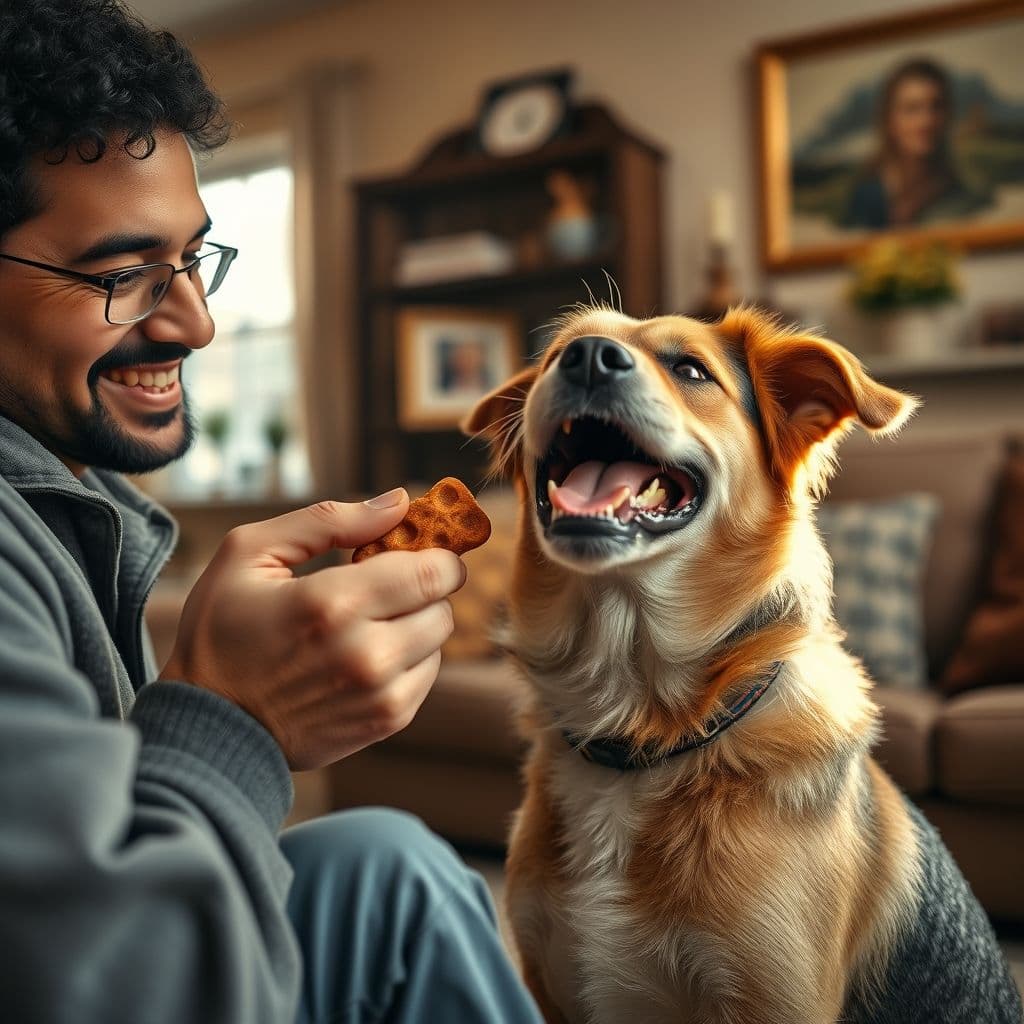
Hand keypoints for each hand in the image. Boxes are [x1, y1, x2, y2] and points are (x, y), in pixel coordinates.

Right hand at [158, 492, 465, 769]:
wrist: (207, 724)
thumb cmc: (220, 631)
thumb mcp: (250, 554)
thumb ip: (329, 521)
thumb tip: (399, 502)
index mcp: (333, 603)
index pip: (434, 572)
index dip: (435, 555)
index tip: (414, 550)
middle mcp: (366, 653)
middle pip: (442, 606)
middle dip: (420, 589)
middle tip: (381, 587)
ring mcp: (379, 694)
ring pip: (438, 641)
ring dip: (414, 624)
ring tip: (364, 624)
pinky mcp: (385, 722)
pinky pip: (426, 676)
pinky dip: (406, 660)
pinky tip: (362, 657)